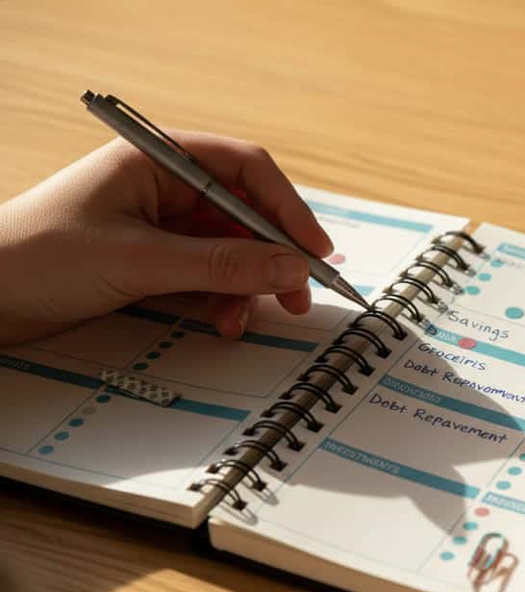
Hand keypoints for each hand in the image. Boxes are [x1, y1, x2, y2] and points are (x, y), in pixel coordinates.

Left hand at [0, 132, 332, 344]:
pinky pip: (206, 276)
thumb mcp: (139, 261)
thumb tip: (292, 267)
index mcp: (156, 161)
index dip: (286, 207)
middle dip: (272, 256)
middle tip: (296, 295)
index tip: (313, 250)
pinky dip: (220, 299)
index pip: (244, 168)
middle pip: (243, 213)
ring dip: (246, 285)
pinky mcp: (150, 263)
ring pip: (229, 250)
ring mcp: (157, 227)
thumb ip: (222, 264)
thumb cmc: (36, 258)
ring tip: (247, 319)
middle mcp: (161, 188)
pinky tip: (221, 322)